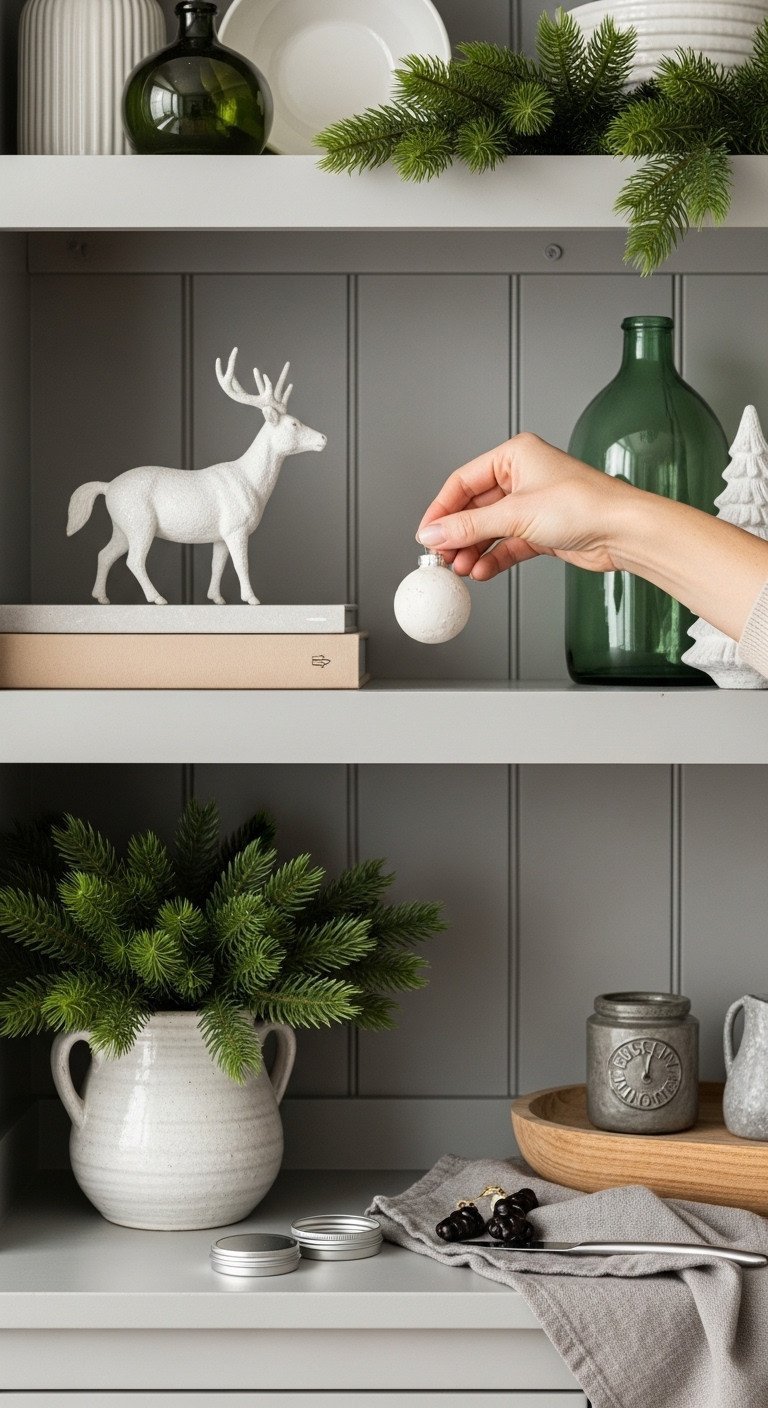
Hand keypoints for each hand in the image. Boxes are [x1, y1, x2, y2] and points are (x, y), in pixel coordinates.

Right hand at [416, 433, 635, 579]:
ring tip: (459, 570)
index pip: (463, 481)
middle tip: (441, 557)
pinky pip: (507, 545)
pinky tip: (481, 572)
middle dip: (457, 536)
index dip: (441, 509)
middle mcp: (522, 477)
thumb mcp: (516, 514)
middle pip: (474, 508)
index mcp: (514, 456)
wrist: (623, 531)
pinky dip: (493, 559)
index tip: (426, 535)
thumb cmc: (584, 505)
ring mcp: (532, 505)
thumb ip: (470, 527)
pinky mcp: (542, 531)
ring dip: (473, 551)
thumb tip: (434, 534)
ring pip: (490, 530)